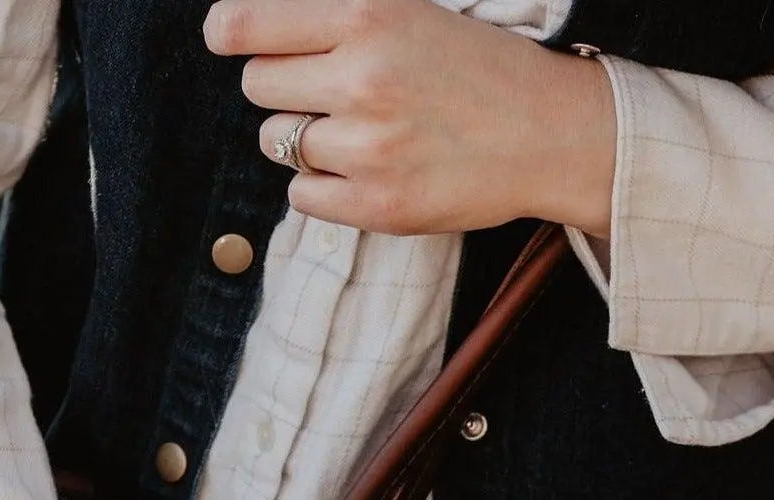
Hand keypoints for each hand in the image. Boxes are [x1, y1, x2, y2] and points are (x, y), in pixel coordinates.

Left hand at [203, 0, 614, 236]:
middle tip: (326, 92)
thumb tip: (253, 33)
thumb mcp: (411, 13)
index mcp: (366, 15)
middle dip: (282, 89)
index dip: (228, 33)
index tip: (225, 39)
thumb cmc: (478, 70)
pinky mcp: (379, 205)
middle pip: (258, 86)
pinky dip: (321, 187)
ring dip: (304, 140)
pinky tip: (364, 171)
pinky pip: (302, 197)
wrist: (548, 133)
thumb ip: (339, 20)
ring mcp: (369, 146)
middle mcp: (361, 77)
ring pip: (279, 144)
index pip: (249, 25)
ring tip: (358, 134)